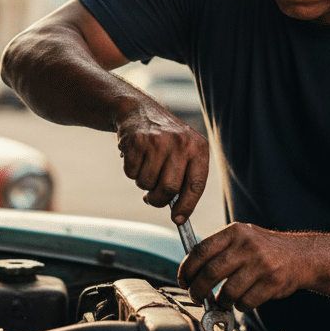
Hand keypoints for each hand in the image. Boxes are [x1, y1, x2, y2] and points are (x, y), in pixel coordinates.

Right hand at [115, 98, 207, 223]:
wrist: (139, 111)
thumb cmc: (164, 141)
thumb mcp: (183, 152)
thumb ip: (183, 179)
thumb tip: (177, 214)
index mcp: (198, 148)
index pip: (196, 185)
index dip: (187, 206)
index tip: (178, 219)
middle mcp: (181, 143)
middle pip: (170, 188)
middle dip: (158, 199)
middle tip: (152, 198)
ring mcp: (158, 141)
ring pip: (147, 183)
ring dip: (143, 182)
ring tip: (146, 166)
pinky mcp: (137, 140)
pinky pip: (131, 173)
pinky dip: (131, 171)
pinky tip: (136, 157)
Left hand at [177, 222, 309, 311]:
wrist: (302, 256)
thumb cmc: (266, 249)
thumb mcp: (243, 237)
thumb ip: (220, 249)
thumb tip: (191, 270)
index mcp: (235, 232)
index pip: (201, 250)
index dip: (187, 269)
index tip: (184, 280)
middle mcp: (247, 246)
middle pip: (210, 273)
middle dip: (198, 290)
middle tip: (196, 297)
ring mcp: (261, 264)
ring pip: (227, 292)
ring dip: (221, 301)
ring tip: (223, 300)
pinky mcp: (272, 283)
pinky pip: (245, 302)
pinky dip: (240, 306)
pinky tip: (244, 299)